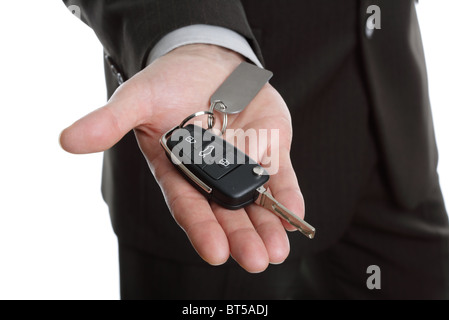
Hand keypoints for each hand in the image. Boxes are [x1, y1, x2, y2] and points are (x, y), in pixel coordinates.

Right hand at [60, 44, 304, 272]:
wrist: (208, 61)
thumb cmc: (170, 82)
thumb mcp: (138, 98)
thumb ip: (110, 121)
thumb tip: (68, 141)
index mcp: (178, 171)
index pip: (189, 206)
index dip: (202, 229)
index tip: (216, 252)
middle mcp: (211, 176)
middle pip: (226, 212)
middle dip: (241, 236)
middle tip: (257, 260)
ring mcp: (242, 165)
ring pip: (256, 202)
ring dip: (268, 225)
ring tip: (277, 250)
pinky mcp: (269, 151)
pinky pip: (280, 177)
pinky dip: (288, 196)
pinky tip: (296, 216)